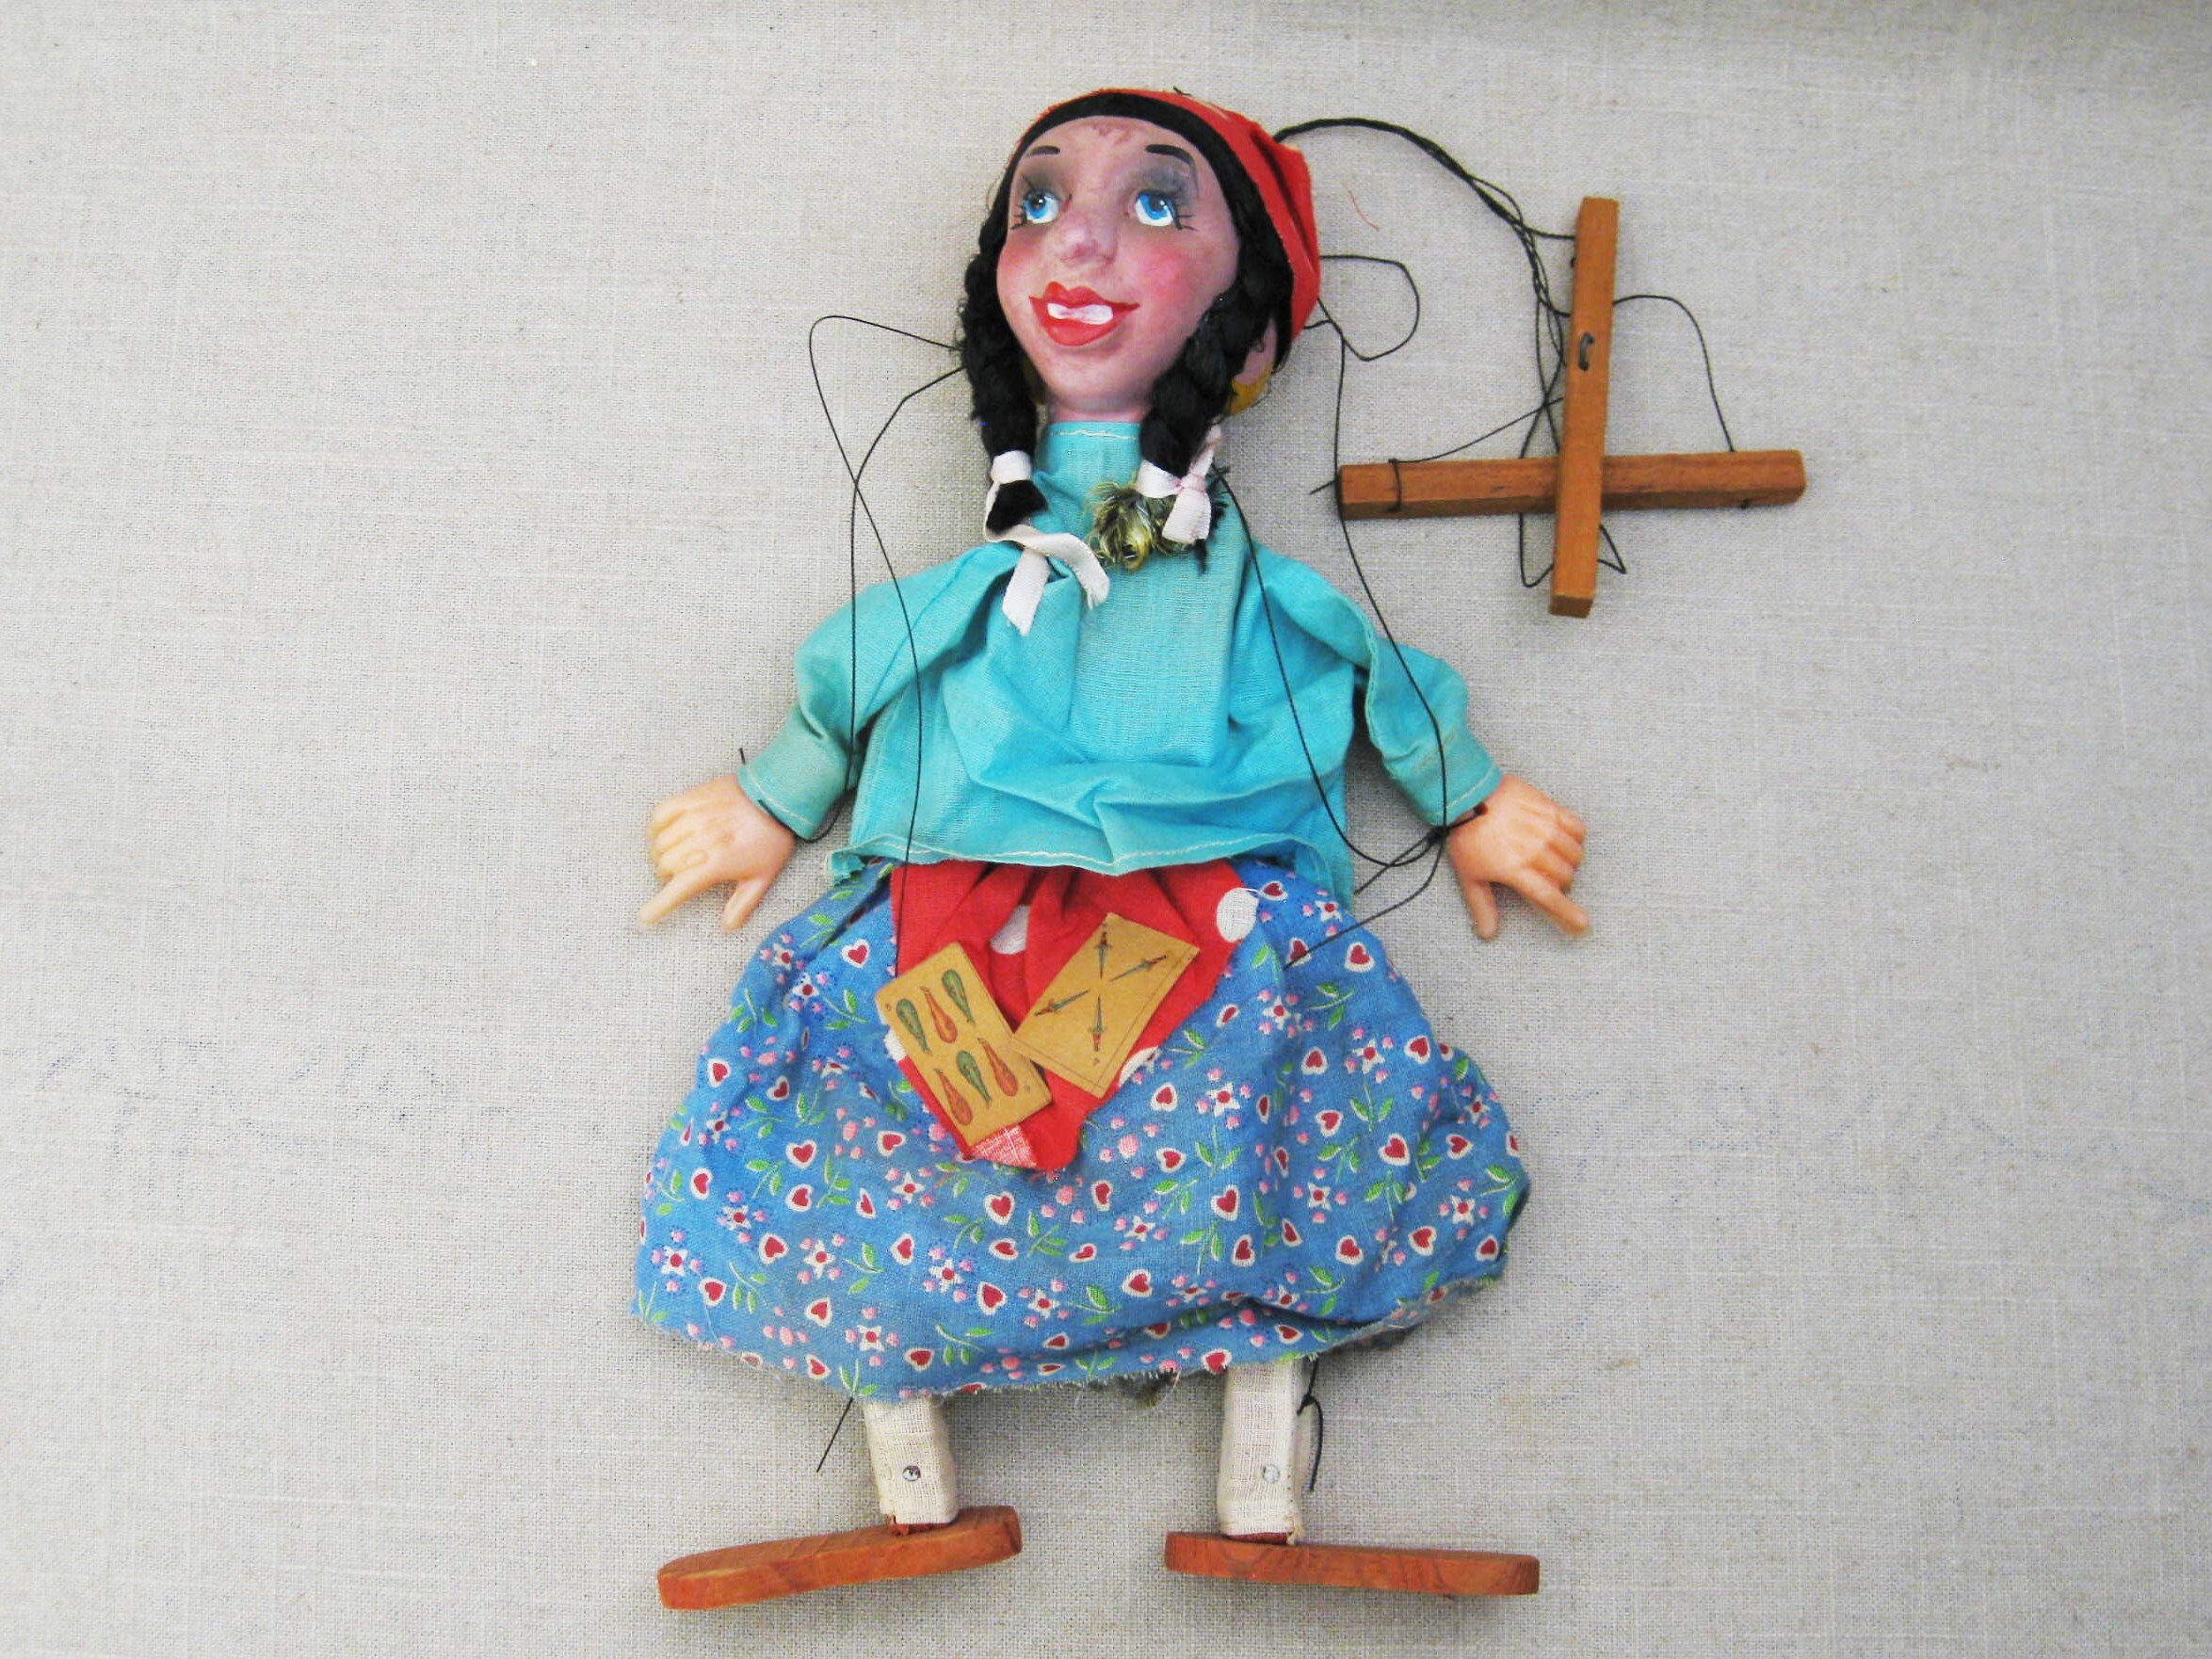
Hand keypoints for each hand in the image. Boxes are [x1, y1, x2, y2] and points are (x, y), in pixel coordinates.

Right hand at [639, 775, 796, 930]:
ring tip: (676, 856)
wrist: (776, 795)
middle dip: (668, 876)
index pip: (677, 890)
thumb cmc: (771, 838)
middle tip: (681, 875)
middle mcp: (698, 841)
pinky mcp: (690, 798)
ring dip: (661, 854)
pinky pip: (660, 815)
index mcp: (715, 864)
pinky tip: (665, 833)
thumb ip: (743, 904)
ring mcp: (692, 818)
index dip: (659, 906)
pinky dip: (657, 827)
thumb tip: (728, 927)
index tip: (645, 917)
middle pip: (664, 866)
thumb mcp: (763, 877)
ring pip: (659, 842)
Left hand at [1446, 775, 1588, 940]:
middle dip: (1561, 886)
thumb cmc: (1467, 836)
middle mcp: (1536, 851)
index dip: (1568, 914)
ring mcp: (1546, 829)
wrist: (1470, 794)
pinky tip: (1565, 840)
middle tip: (1547, 881)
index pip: (1550, 897)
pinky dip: (1577, 838)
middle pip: (1565, 878)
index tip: (1582, 925)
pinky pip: (1578, 828)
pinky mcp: (1552, 810)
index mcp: (1516, 869)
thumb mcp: (1470, 875)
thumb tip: (1488, 934)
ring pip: (1575, 856)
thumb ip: (1482, 906)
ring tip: (1554, 862)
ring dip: (1570, 864)